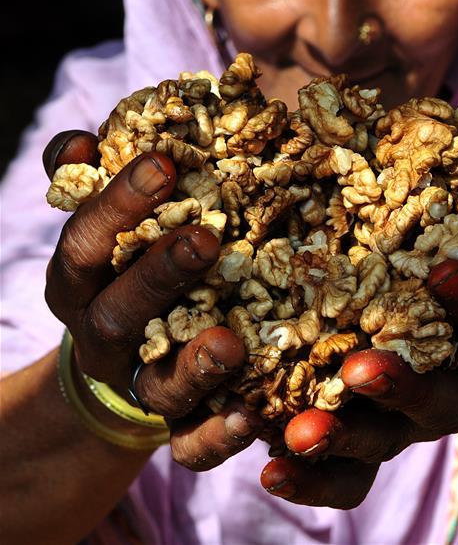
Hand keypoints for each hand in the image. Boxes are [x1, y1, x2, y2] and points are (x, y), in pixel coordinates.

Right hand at [43, 131, 260, 468]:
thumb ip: (90, 178)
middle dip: (160, 273)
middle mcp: (103, 333)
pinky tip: (249, 415)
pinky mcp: (176, 424)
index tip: (161, 163)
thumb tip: (81, 141)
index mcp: (82, 279)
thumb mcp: (103, 222)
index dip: (116, 203)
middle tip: (207, 237)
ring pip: (158, 384)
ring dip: (195, 364)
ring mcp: (139, 383)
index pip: (86, 239)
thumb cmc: (122, 264)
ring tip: (230, 343)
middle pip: (120, 309)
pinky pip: (192, 442)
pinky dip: (217, 434)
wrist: (122, 356)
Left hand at [260, 199, 457, 507]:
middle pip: (438, 407)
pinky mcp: (365, 437)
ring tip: (298, 434)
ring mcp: (408, 423)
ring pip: (381, 446)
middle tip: (358, 370)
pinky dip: (309, 478)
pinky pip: (344, 473)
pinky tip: (270, 467)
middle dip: (400, 389)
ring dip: (341, 442)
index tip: (447, 272)